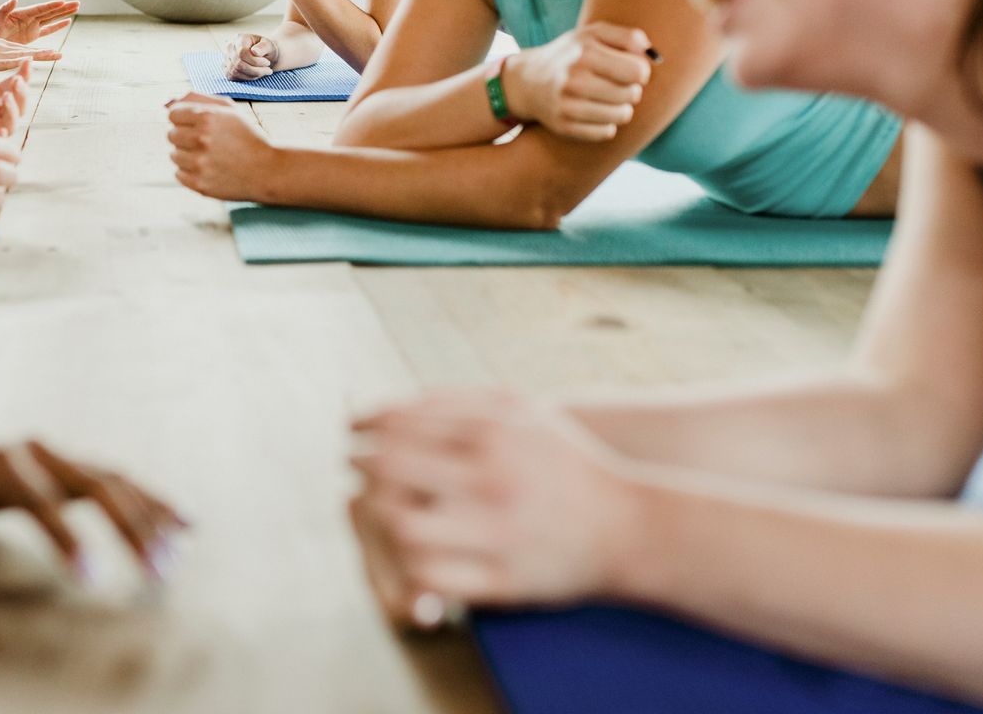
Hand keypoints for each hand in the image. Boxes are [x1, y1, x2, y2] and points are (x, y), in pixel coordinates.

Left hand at [0, 0, 78, 45]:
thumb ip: (5, 8)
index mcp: (23, 13)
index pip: (41, 9)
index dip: (52, 6)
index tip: (64, 2)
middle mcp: (30, 18)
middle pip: (50, 12)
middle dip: (64, 8)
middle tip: (77, 2)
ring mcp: (32, 26)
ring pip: (52, 19)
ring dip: (64, 14)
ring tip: (76, 8)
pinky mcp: (31, 35)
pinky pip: (47, 30)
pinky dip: (57, 26)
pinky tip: (67, 22)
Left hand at [0, 434, 187, 586]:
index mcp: (4, 462)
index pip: (40, 500)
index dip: (66, 537)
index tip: (91, 577)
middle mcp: (42, 451)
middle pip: (97, 484)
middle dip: (130, 528)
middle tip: (158, 571)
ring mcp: (66, 454)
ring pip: (118, 480)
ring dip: (150, 517)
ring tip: (176, 559)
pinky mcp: (79, 464)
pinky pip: (124, 480)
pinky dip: (155, 502)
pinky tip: (186, 525)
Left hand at [167, 93, 275, 199]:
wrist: (268, 170)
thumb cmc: (247, 137)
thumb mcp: (229, 110)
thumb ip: (197, 100)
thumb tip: (167, 103)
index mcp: (207, 117)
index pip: (172, 114)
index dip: (184, 119)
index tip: (197, 126)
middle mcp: (201, 139)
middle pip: (171, 135)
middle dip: (186, 137)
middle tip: (207, 142)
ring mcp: (199, 163)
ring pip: (174, 155)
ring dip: (188, 155)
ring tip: (211, 157)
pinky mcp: (199, 183)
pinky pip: (178, 174)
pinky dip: (190, 172)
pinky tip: (210, 169)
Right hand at [222, 33, 278, 80]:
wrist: (263, 55)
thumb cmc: (265, 49)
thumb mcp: (269, 45)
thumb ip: (263, 47)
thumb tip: (255, 51)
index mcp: (239, 38)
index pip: (242, 53)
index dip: (255, 61)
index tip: (267, 63)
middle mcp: (229, 47)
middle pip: (238, 64)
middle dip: (255, 70)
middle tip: (268, 70)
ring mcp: (226, 58)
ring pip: (236, 71)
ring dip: (252, 75)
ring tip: (263, 72)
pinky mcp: (226, 69)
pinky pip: (234, 77)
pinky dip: (247, 78)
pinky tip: (255, 74)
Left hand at [348, 389, 634, 626]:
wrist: (631, 526)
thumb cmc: (566, 463)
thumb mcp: (523, 413)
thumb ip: (460, 401)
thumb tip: (394, 402)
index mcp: (492, 434)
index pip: (398, 424)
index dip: (363, 424)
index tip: (351, 428)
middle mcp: (491, 481)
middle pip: (389, 470)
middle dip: (360, 464)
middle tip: (353, 463)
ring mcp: (495, 533)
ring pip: (400, 525)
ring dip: (378, 513)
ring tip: (377, 503)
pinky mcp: (501, 580)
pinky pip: (429, 573)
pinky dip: (406, 558)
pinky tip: (406, 544)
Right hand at [502, 22, 654, 140]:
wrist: (528, 81)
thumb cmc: (571, 55)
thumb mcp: (592, 34)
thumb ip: (626, 36)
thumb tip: (650, 52)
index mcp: (585, 52)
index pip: (638, 71)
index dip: (641, 71)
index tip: (629, 69)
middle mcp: (575, 79)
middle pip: (633, 94)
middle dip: (631, 90)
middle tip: (618, 85)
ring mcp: (568, 105)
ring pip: (623, 115)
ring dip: (622, 108)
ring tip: (610, 99)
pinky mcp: (565, 127)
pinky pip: (607, 132)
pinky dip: (607, 124)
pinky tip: (597, 113)